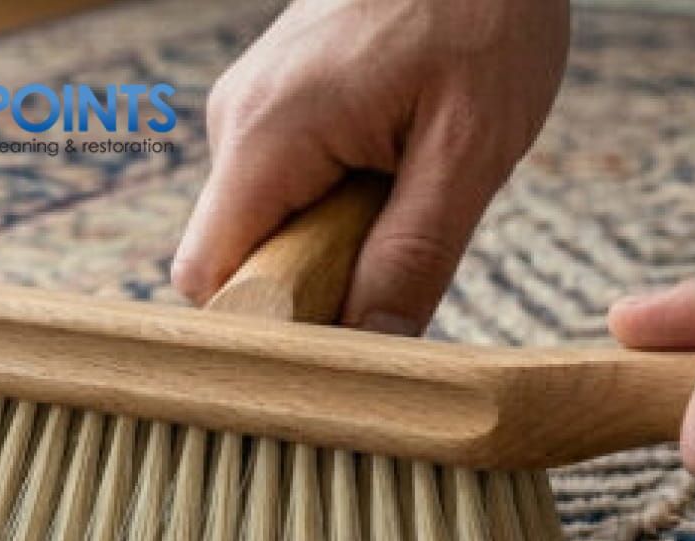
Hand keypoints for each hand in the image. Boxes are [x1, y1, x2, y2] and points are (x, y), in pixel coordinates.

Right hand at [172, 0, 568, 333]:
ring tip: (411, 190)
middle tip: (401, 254)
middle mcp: (239, 122)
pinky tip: (400, 167)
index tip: (335, 345)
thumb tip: (371, 351)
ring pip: (272, 226)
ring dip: (337, 241)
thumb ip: (415, 255)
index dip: (265, 326)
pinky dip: (341, 204)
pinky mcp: (283, 106)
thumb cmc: (484, 10)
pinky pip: (292, 188)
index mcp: (268, 134)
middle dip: (316, 283)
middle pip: (243, 259)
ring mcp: (256, 110)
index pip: (210, 278)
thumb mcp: (469, 147)